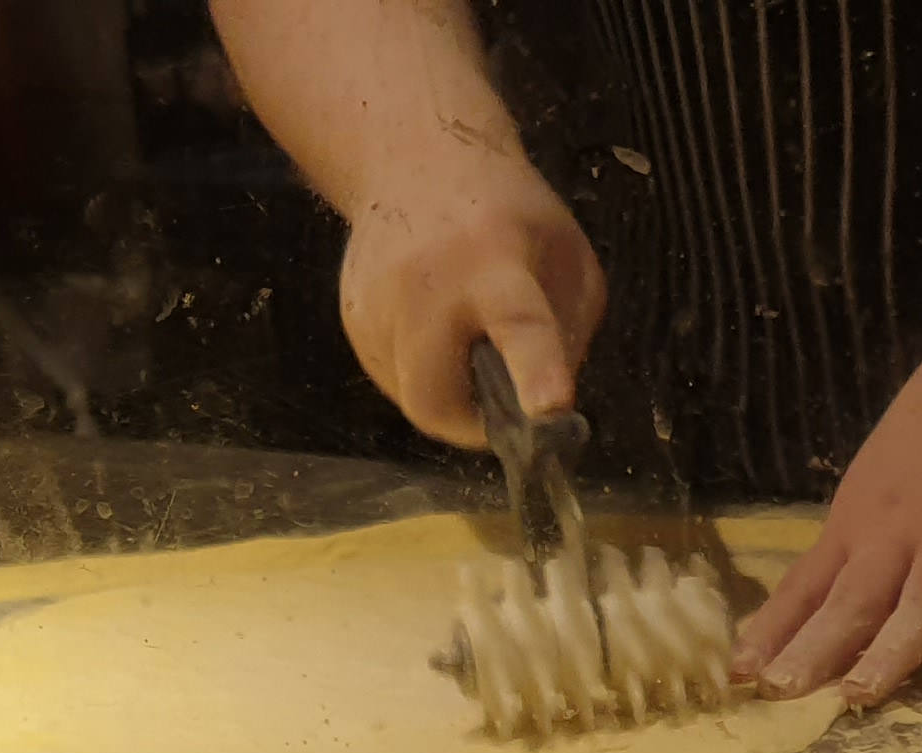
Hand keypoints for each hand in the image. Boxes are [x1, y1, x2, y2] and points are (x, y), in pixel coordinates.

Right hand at [335, 154, 604, 445]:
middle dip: (470, 423)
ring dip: (447, 390)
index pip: (518, 324)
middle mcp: (425, 285)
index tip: (551, 408)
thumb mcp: (569, 261)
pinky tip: (434, 326)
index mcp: (496, 264)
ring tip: (464, 340)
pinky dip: (422, 371)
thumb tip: (549, 412)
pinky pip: (392, 377)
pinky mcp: (352, 319)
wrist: (416, 160)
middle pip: (434, 398)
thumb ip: (569, 335)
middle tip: (500, 405)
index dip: (536, 372)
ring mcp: (377, 304)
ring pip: (411, 395)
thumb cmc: (509, 215)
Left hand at [733, 349, 921, 703]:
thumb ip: (863, 547)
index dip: (775, 631)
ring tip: (864, 691)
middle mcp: (897, 537)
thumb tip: (836, 614)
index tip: (740, 675)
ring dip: (890, 648)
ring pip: (919, 603)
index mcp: (860, 526)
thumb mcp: (878, 484)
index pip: (807, 587)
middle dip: (814, 650)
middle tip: (781, 692)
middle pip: (851, 603)